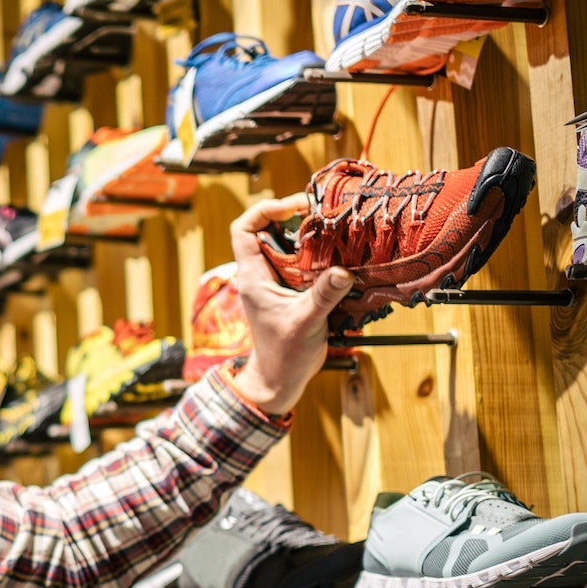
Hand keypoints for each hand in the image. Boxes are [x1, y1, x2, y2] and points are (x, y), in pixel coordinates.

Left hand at [228, 193, 350, 416]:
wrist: (279, 381)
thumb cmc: (284, 356)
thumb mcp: (306, 323)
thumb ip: (323, 296)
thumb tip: (342, 271)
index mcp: (253, 277)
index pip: (244, 229)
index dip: (265, 210)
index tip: (295, 206)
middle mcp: (260, 274)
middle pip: (268, 230)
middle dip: (294, 218)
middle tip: (323, 214)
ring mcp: (274, 282)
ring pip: (286, 245)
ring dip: (308, 236)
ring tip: (333, 229)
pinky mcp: (289, 290)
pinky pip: (300, 262)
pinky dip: (317, 255)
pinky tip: (337, 255)